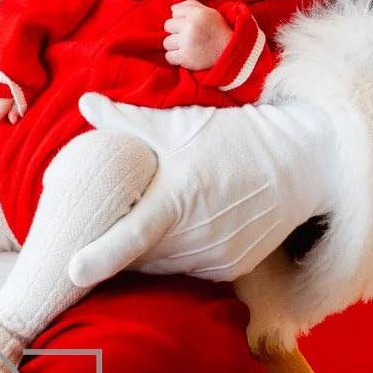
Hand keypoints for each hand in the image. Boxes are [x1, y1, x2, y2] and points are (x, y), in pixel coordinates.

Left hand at [68, 93, 334, 288]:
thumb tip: (85, 102)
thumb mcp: (179, 124)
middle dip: (114, 246)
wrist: (301, 161)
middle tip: (98, 225)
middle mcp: (196, 236)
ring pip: (161, 265)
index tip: (71, 270)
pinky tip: (174, 231)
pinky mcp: (231, 268)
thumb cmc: (234, 138)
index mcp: (177, 199)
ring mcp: (216, 256)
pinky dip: (174, 254)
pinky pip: (188, 268)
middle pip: (138, 256)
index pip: (131, 236)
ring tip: (138, 222)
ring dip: (144, 252)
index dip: (99, 256)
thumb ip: (127, 119)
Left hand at [163, 0, 231, 69]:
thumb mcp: (209, 12)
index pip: (174, 13)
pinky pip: (168, 56)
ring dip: (175, 46)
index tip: (190, 26)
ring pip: (166, 42)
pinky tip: (185, 56)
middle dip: (176, 32)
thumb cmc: (218, 31)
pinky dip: (175, 58)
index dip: (181, 20)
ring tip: (188, 47)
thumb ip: (190, 5)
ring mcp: (186, 42)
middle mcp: (190, 26)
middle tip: (188, 37)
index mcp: (197, 13)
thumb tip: (172, 9)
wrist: (230, 53)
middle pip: (168, 26)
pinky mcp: (185, 58)